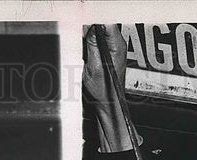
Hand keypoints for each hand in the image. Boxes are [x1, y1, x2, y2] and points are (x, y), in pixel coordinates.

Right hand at [83, 24, 133, 151]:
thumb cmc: (104, 92)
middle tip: (80, 39)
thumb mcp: (93, 67)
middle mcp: (117, 44)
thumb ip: (92, 43)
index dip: (92, 18)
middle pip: (100, 23)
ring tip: (83, 51)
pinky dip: (88, 43)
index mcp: (116, 46)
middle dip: (87, 28)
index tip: (82, 18)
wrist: (107, 105)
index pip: (106, 20)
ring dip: (87, 36)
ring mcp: (112, 47)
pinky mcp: (106, 51)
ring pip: (97, 30)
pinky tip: (85, 53)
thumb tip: (90, 25)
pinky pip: (96, 39)